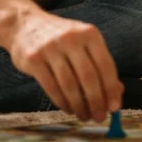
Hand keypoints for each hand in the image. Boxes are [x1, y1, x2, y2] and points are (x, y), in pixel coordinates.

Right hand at [7, 10, 122, 121]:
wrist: (24, 24)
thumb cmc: (61, 39)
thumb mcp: (83, 43)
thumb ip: (100, 65)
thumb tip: (117, 94)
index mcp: (89, 33)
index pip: (105, 65)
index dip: (111, 89)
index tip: (114, 107)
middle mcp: (71, 38)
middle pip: (88, 77)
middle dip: (96, 101)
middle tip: (99, 117)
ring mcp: (50, 47)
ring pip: (69, 85)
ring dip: (79, 105)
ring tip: (84, 115)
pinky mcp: (33, 59)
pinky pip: (51, 87)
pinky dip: (62, 102)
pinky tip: (68, 109)